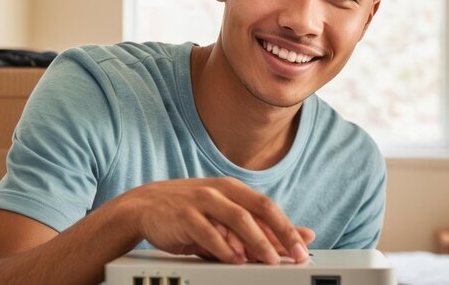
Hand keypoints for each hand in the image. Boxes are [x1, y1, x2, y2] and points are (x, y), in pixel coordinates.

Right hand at [120, 177, 312, 264]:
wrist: (144, 206)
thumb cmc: (188, 214)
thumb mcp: (222, 217)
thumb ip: (254, 228)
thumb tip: (295, 237)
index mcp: (232, 189)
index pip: (267, 206)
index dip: (288, 226)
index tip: (304, 246)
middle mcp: (220, 190)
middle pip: (259, 208)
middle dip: (281, 231)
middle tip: (296, 253)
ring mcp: (202, 200)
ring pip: (237, 218)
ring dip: (257, 240)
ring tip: (270, 259)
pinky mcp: (184, 215)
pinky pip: (208, 232)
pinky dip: (224, 247)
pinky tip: (235, 260)